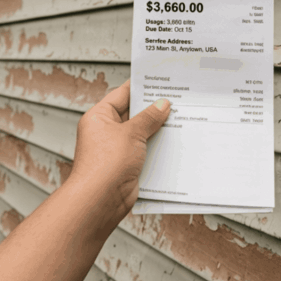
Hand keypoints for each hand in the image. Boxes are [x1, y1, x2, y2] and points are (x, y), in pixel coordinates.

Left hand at [69, 80, 170, 222]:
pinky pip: (144, 152)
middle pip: (133, 115)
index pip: (122, 94)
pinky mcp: (126, 166)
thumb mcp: (131, 133)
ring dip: (157, 131)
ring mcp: (116, 150)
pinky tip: (174, 144)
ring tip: (180, 120)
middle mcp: (106, 132)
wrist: (100, 200)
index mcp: (100, 117)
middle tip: (176, 101)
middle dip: (153, 111)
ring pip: (141, 135)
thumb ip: (148, 118)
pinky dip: (157, 149)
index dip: (141, 87)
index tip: (160, 81)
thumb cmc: (106, 164)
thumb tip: (162, 105)